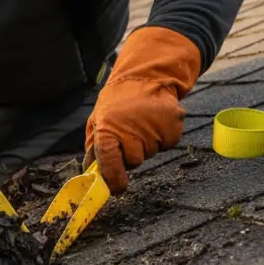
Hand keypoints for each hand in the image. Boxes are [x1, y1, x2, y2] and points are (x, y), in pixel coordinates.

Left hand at [84, 26, 202, 193]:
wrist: (146, 76)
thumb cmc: (117, 101)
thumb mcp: (97, 120)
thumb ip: (94, 147)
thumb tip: (90, 172)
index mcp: (107, 130)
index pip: (109, 162)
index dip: (114, 179)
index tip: (117, 188)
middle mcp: (130, 130)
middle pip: (135, 161)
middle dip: (132, 154)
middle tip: (131, 136)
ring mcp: (153, 128)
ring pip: (152, 152)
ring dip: (147, 144)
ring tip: (142, 123)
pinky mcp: (173, 125)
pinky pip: (168, 144)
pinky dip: (163, 137)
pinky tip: (155, 121)